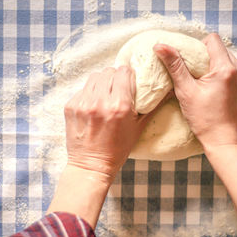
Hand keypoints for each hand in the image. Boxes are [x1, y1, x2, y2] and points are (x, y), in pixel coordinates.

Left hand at [64, 66, 150, 183]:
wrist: (91, 165)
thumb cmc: (117, 148)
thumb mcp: (139, 128)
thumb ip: (152, 106)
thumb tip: (166, 90)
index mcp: (119, 105)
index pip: (123, 72)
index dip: (128, 74)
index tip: (128, 81)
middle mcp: (100, 102)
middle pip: (108, 72)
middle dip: (115, 78)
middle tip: (117, 89)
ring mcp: (83, 103)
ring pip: (94, 77)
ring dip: (101, 83)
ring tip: (105, 95)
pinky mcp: (71, 106)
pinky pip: (82, 90)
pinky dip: (89, 94)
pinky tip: (93, 106)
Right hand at [153, 33, 236, 149]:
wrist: (223, 141)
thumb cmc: (203, 119)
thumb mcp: (185, 91)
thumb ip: (175, 65)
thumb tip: (160, 46)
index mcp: (226, 69)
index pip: (213, 40)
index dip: (199, 47)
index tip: (192, 62)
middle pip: (222, 51)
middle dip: (209, 58)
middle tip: (198, 75)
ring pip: (231, 62)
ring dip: (219, 68)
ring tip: (209, 85)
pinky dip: (230, 79)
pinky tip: (221, 93)